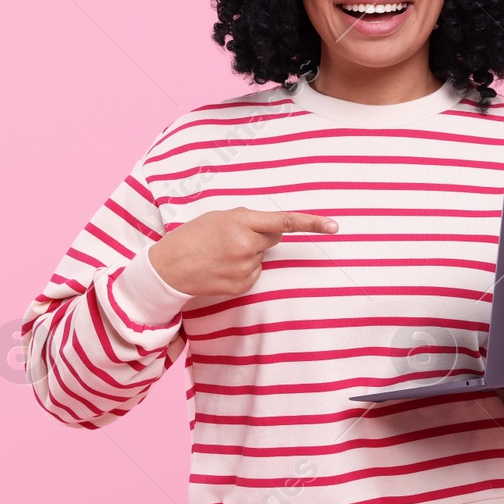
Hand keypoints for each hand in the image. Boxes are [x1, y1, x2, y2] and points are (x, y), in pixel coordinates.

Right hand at [148, 207, 337, 296]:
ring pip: (262, 256)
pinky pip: (255, 272)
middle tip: (232, 237)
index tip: (334, 226)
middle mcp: (247, 245)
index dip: (312, 223)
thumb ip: (249, 220)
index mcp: (241, 222)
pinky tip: (223, 268)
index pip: (284, 222)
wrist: (169, 268)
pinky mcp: (243, 285)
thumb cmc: (194, 236)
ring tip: (221, 254)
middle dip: (260, 235)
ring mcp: (246, 268)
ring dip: (249, 253)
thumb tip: (274, 230)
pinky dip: (244, 269)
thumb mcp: (220, 217)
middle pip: (273, 238)